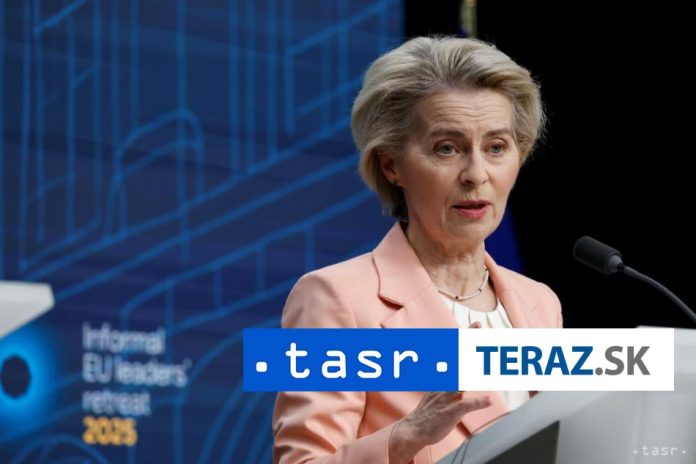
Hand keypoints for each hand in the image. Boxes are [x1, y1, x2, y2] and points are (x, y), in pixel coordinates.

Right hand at [388, 322, 487, 462]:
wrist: (414, 430)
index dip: (466, 338)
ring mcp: (447, 396)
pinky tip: (490, 400)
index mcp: (444, 377)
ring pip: (461, 378)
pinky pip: (465, 406)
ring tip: (485, 356)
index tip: (476, 325)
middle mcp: (446, 383)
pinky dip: (478, 402)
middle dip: (469, 343)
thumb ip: (454, 379)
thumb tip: (464, 368)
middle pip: (458, 359)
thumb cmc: (430, 411)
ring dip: (473, 367)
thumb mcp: (440, 389)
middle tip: (480, 328)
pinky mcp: (450, 412)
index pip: (456, 353)